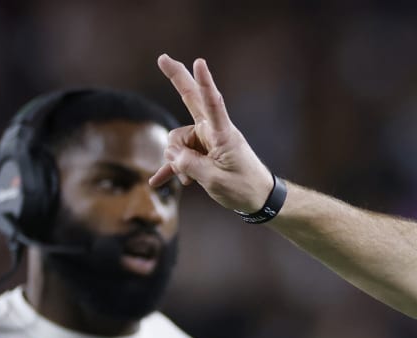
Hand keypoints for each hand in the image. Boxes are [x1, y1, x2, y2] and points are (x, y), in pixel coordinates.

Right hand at [152, 55, 274, 212]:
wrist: (259, 200)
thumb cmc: (244, 188)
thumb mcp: (214, 180)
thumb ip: (189, 165)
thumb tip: (173, 156)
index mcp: (223, 134)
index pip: (212, 103)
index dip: (205, 82)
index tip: (199, 62)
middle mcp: (212, 132)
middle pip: (191, 99)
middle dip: (177, 78)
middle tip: (162, 58)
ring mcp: (206, 141)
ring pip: (177, 142)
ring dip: (178, 161)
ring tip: (191, 179)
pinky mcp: (202, 154)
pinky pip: (180, 159)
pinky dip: (172, 170)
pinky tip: (157, 181)